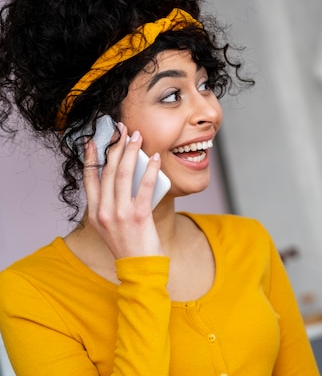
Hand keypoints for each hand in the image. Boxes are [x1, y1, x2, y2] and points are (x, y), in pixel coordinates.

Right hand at [83, 122, 164, 258]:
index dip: (92, 157)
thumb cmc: (130, 243)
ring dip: (131, 152)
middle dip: (115, 147)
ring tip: (137, 137)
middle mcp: (103, 211)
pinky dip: (150, 169)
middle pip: (108, 171)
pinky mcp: (139, 215)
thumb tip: (128, 174)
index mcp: (94, 213)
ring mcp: (120, 214)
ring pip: (123, 175)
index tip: (94, 140)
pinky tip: (154, 158)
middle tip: (122, 131)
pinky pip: (144, 186)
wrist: (140, 267)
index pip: (90, 179)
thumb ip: (114, 202)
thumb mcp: (112, 224)